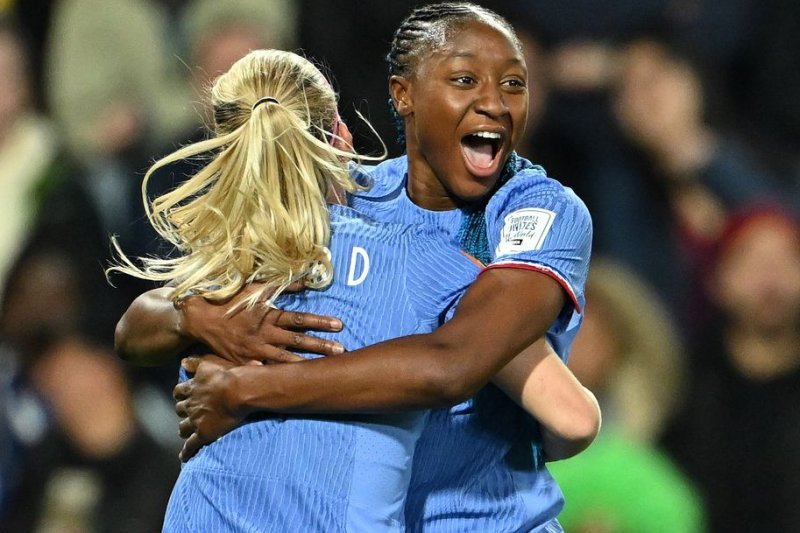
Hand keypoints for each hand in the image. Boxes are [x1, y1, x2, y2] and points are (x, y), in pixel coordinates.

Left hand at [174, 355, 253, 460]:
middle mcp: (191, 404)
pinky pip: (191, 445)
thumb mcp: (210, 363)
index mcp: (192, 388)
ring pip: (184, 428)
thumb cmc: (228, 375)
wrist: (239, 390)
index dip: (181, 395)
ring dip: (185, 429)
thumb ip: (195, 363)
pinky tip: (184, 457)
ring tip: (187, 432)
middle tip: (189, 413)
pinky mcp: (204, 433)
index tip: (184, 396)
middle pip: (180, 410)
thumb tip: (182, 361)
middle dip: (183, 411)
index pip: (179, 392)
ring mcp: (196, 420)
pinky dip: (186, 452)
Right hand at [181, 282, 345, 364]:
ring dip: (307, 364)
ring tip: (325, 370)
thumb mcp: (255, 289)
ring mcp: (256, 352)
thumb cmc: (231, 302)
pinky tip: (295, 387)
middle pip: (298, 341)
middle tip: (341, 351)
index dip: (320, 322)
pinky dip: (278, 380)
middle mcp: (265, 335)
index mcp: (269, 316)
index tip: (338, 325)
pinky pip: (265, 373)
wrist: (202, 321)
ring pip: (286, 360)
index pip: (300, 319)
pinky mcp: (247, 364)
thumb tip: (305, 281)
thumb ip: (281, 285)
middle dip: (321, 346)